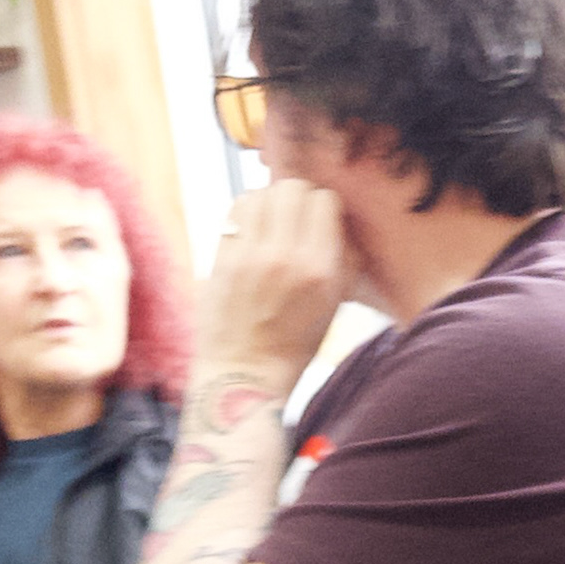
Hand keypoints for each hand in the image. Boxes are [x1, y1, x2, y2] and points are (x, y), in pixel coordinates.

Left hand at [197, 178, 353, 392]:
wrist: (246, 375)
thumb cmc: (294, 343)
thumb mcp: (334, 304)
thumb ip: (342, 259)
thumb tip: (336, 220)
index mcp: (320, 270)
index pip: (324, 201)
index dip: (324, 206)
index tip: (320, 221)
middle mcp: (285, 258)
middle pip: (291, 188)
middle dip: (297, 197)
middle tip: (294, 216)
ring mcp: (250, 257)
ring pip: (260, 192)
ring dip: (269, 201)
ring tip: (271, 221)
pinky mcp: (223, 259)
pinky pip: (236, 211)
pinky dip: (246, 212)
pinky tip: (251, 230)